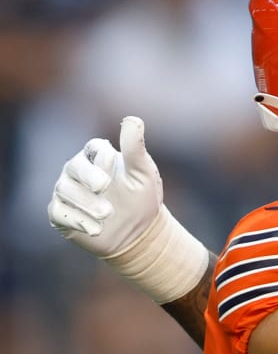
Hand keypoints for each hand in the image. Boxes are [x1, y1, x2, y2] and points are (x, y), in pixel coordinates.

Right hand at [47, 116, 163, 257]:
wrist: (139, 234)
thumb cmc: (142, 198)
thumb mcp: (143, 173)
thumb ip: (135, 148)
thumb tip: (133, 119)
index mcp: (99, 157)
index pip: (94, 148)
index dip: (102, 158)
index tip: (113, 167)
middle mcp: (79, 171)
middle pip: (74, 167)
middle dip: (88, 177)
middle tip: (105, 188)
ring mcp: (67, 192)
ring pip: (64, 190)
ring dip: (86, 203)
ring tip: (107, 214)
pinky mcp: (61, 214)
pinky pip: (58, 213)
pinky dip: (76, 220)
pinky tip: (95, 229)